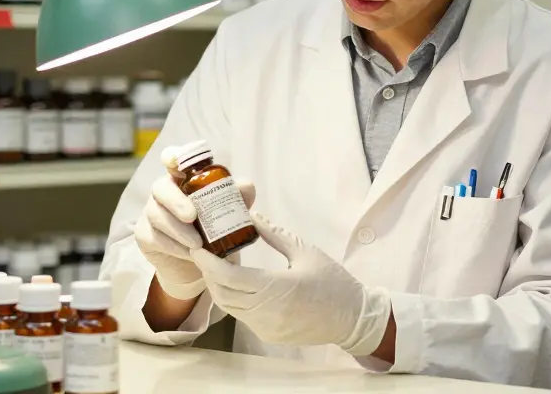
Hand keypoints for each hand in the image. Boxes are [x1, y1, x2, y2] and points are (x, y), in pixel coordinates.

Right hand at [134, 143, 254, 299]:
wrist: (199, 265)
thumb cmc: (214, 230)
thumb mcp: (230, 213)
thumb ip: (239, 197)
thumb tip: (245, 186)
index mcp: (184, 179)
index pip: (173, 159)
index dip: (172, 156)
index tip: (174, 161)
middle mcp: (165, 191)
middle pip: (161, 187)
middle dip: (176, 201)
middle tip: (192, 216)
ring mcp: (152, 212)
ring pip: (156, 214)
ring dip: (177, 230)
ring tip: (197, 244)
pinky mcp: (144, 234)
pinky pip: (153, 237)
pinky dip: (172, 246)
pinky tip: (188, 253)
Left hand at [190, 210, 390, 354]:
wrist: (352, 318)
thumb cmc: (332, 282)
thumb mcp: (305, 251)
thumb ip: (275, 234)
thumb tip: (252, 215)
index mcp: (275, 288)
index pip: (229, 277)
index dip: (208, 263)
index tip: (198, 248)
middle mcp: (266, 312)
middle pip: (222, 294)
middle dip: (208, 274)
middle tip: (203, 254)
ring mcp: (265, 327)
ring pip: (229, 308)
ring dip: (219, 288)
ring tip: (217, 267)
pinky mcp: (268, 335)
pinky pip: (243, 316)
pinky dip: (235, 300)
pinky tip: (238, 285)